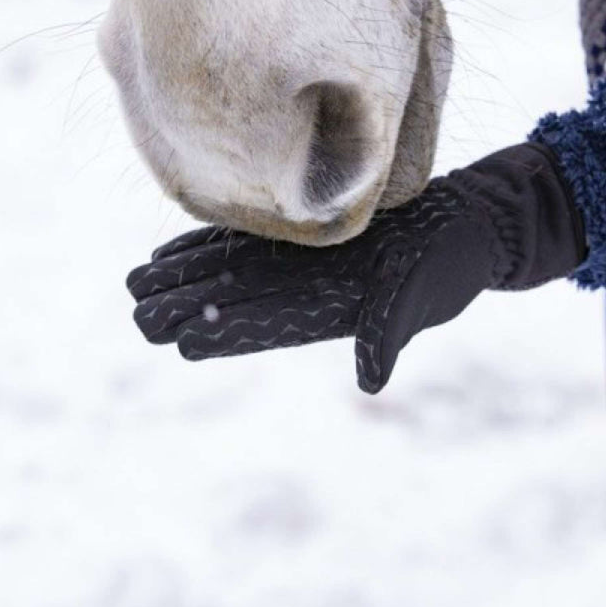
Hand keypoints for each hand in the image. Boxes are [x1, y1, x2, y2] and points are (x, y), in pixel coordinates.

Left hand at [126, 142, 585, 392]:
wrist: (469, 224)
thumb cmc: (454, 264)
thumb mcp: (426, 296)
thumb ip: (392, 334)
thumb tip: (371, 382)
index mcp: (329, 314)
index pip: (266, 329)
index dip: (225, 333)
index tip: (181, 339)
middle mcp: (304, 293)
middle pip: (235, 302)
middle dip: (186, 307)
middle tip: (137, 312)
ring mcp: (299, 266)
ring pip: (228, 273)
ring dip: (184, 279)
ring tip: (136, 283)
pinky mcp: (303, 238)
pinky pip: (244, 242)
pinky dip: (207, 245)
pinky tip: (170, 249)